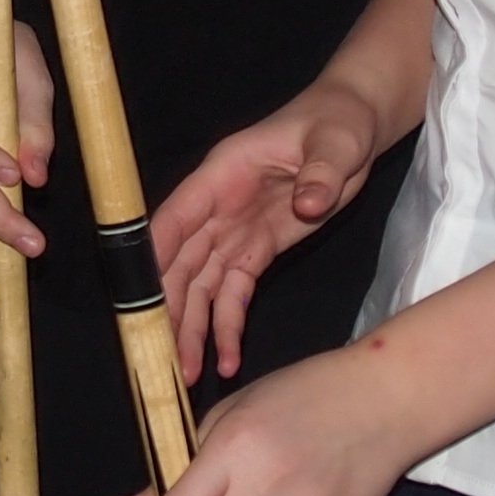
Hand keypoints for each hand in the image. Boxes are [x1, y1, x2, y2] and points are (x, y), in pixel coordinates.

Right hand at [150, 83, 385, 382]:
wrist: (356, 128)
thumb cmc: (338, 122)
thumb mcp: (336, 142)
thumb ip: (320, 171)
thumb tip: (309, 203)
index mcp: (223, 174)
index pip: (176, 217)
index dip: (154, 257)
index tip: (138, 298)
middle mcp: (217, 207)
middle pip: (180, 263)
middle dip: (169, 309)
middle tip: (164, 355)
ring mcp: (234, 231)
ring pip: (201, 285)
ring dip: (192, 327)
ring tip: (188, 373)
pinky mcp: (257, 250)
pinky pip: (234, 292)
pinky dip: (227, 325)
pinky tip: (226, 359)